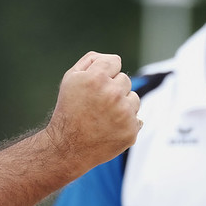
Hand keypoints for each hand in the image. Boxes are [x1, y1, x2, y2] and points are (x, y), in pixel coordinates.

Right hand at [45, 52, 141, 176]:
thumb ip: (91, 61)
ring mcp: (124, 113)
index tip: (96, 84)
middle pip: (124, 79)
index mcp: (97, 78)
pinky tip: (109, 128)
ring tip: (104, 116)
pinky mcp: (131, 131)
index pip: (115, 61)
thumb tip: (112, 59)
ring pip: (134, 98)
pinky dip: (126, 123)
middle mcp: (113, 94)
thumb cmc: (69, 109)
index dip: (105, 72)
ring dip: (122, 105)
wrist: (68, 146)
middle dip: (112, 88)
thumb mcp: (70, 78)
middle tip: (96, 104)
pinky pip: (137, 118)